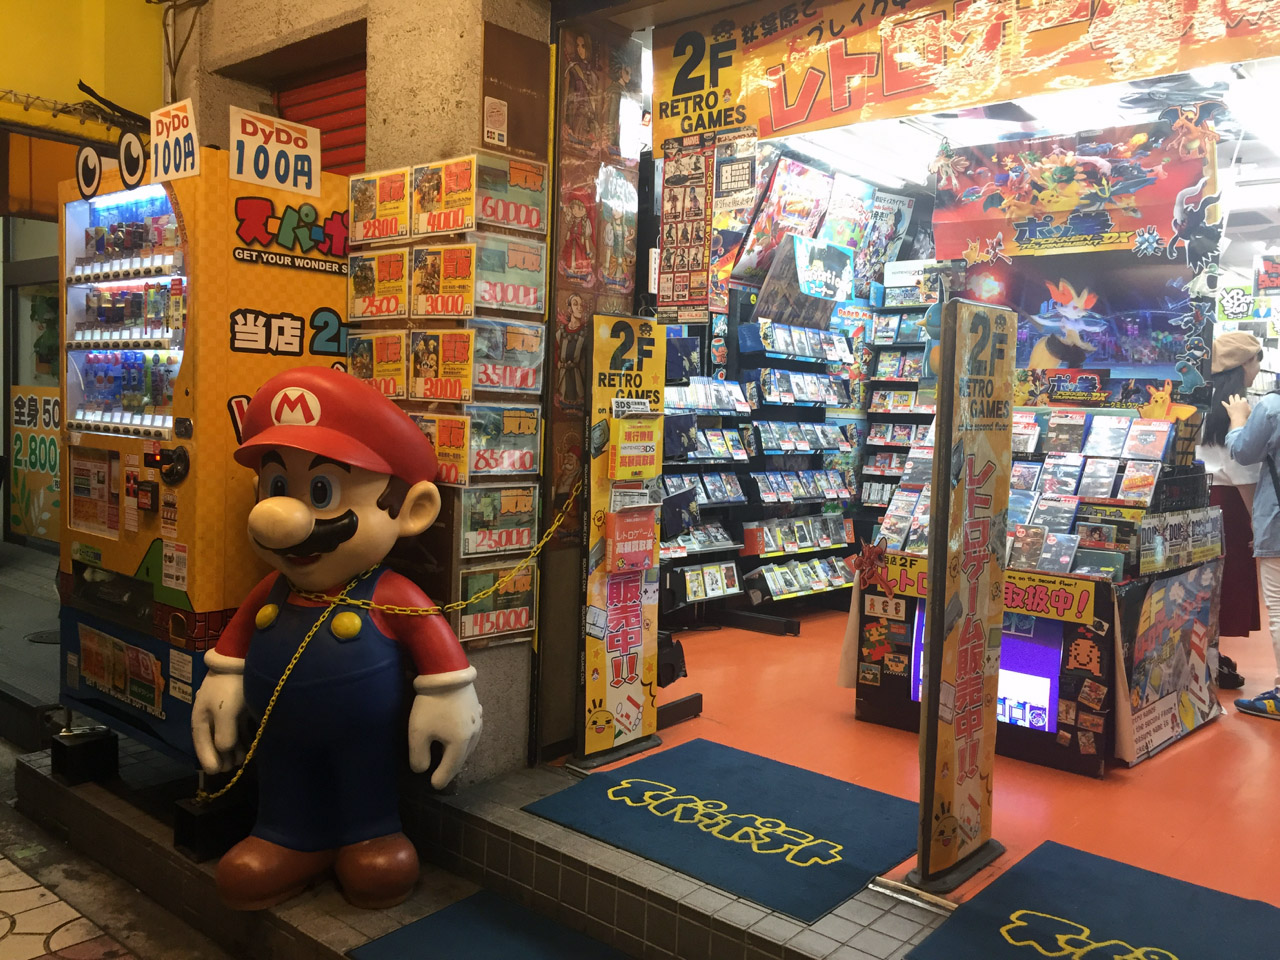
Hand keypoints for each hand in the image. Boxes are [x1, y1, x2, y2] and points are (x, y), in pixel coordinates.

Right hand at [191, 655, 246, 774]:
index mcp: (200, 719)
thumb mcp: (224, 713)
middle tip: (234, 766)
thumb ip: (223, 735)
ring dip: (235, 749)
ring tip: (244, 758)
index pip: (201, 745)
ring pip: (229, 737)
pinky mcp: (240, 708)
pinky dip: (245, 739)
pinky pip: (240, 728)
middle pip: (215, 743)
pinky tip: (252, 746)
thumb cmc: (230, 687)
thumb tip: (224, 752)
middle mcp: (211, 718)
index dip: (209, 760)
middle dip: (223, 756)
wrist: (241, 658)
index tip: (218, 772)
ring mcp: (226, 712)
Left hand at [408, 677, 482, 788]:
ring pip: (469, 746)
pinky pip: (472, 733)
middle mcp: (473, 735)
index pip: (450, 769)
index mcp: (460, 744)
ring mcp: (478, 722)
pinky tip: (460, 736)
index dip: (440, 779)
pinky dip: (464, 740)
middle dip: (450, 767)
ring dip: (458, 754)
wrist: (447, 673)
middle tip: (440, 774)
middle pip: (462, 758)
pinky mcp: (477, 710)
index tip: (433, 785)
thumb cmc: (431, 704)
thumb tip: (421, 769)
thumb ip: (418, 756)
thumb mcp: (418, 732)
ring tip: (448, 757)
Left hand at [1222, 393, 1251, 429]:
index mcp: (1243, 402)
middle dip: (1237, 396)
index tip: (1242, 400)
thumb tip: (1247, 404)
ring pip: (1231, 399)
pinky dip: (1223, 403)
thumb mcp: (1249, 410)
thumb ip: (1248, 406)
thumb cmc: (1245, 416)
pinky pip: (1225, 404)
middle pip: (1237, 396)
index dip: (1243, 399)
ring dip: (1231, 397)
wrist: (1238, 419)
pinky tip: (1222, 402)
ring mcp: (1232, 404)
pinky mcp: (1228, 407)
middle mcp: (1237, 402)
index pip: (1243, 398)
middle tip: (1236, 395)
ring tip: (1230, 396)